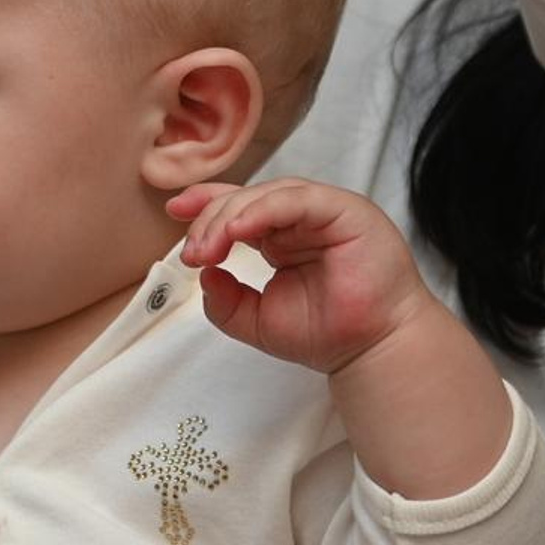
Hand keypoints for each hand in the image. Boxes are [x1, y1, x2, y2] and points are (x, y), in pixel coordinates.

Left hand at [171, 175, 435, 375]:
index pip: (239, 207)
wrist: (371, 350)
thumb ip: (225, 301)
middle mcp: (303, 219)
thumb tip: (204, 273)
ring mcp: (326, 212)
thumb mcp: (257, 320)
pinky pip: (299, 200)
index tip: (174, 211)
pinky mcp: (347, 211)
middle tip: (192, 253)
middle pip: (248, 199)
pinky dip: (265, 210)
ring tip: (209, 247)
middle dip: (211, 220)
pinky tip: (240, 230)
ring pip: (270, 195)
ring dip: (231, 217)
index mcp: (283, 236)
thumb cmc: (328, 333)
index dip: (205, 203)